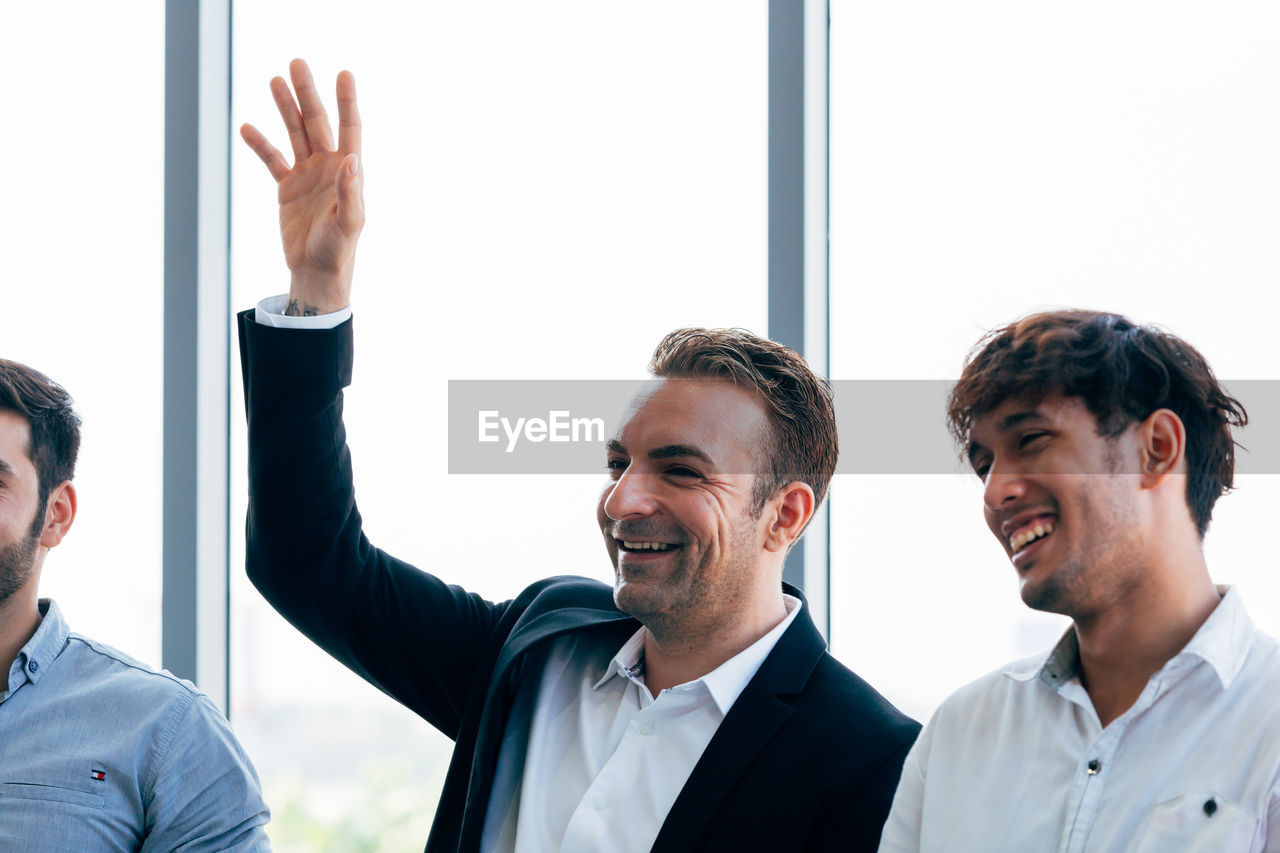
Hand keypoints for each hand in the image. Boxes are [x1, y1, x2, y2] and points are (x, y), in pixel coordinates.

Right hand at [241, 59, 363, 314]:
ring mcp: (307, 175)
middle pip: (317, 122)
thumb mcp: (349, 224)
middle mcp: (329, 168)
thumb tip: (353, 160)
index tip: (344, 74)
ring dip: (285, 108)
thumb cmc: (339, 251)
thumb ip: (351, 192)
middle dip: (308, 94)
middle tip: (297, 63)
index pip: (350, 128)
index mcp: (349, 173)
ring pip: (294, 134)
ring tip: (274, 81)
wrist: (316, 273)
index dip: (347, 101)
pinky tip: (247, 127)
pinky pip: (272, 160)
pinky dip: (261, 144)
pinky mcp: (288, 188)